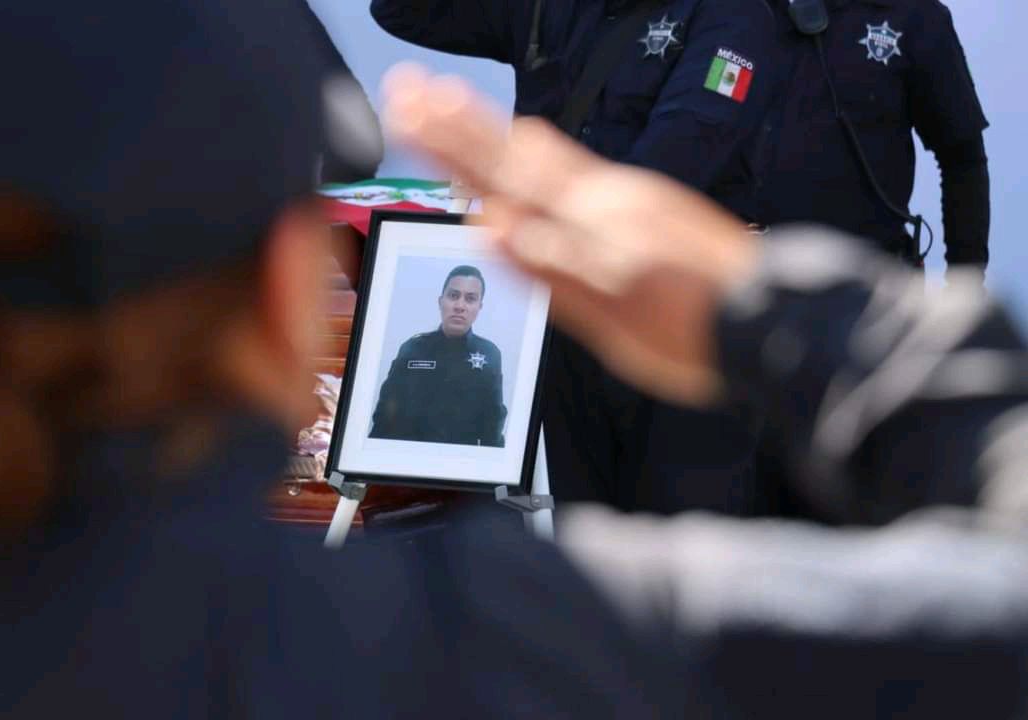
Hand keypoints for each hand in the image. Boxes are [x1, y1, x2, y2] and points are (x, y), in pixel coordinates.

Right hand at [381, 64, 759, 404]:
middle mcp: (602, 200)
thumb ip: (552, 268)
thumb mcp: (615, 316)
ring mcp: (625, 198)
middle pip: (516, 153)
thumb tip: (491, 225)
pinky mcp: (646, 206)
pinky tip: (531, 145)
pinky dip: (538, 149)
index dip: (451, 147)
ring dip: (493, 127)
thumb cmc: (694, 330)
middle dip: (459, 122)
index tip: (406, 112)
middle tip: (412, 88)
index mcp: (589, 226)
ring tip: (455, 101)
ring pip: (547, 154)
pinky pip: (577, 166)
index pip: (503, 176)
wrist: (773, 319)